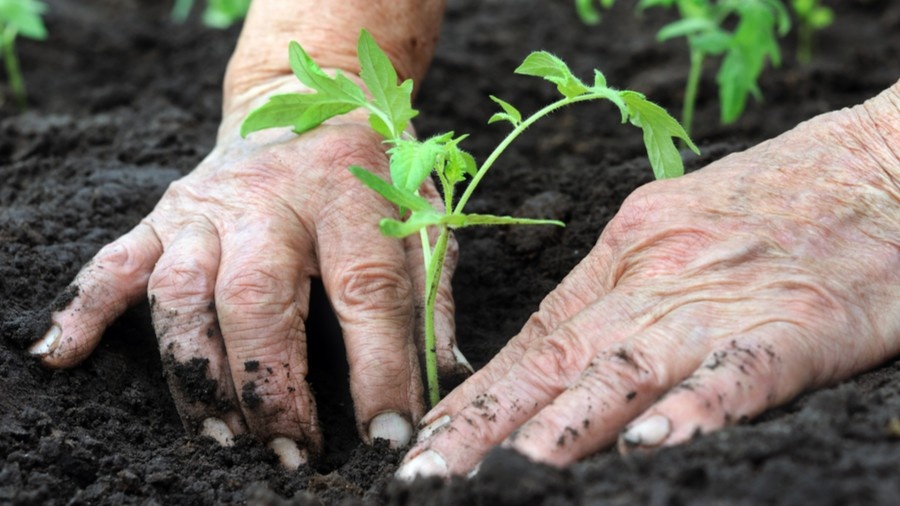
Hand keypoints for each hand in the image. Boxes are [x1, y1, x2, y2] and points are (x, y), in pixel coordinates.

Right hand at [29, 77, 467, 467]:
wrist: (312, 92)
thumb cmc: (377, 166)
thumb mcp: (425, 214)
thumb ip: (432, 293)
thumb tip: (444, 377)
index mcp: (349, 197)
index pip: (366, 290)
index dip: (379, 369)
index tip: (386, 435)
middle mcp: (272, 200)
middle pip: (258, 298)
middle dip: (270, 386)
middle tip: (290, 454)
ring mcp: (209, 206)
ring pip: (181, 291)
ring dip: (195, 372)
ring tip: (220, 437)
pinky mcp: (166, 212)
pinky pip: (117, 261)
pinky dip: (86, 309)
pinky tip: (64, 355)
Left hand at [397, 84, 899, 477]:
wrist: (877, 164)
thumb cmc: (771, 197)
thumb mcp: (669, 225)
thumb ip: (615, 286)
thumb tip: (555, 348)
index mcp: (623, 255)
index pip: (535, 338)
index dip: (477, 395)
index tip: (430, 436)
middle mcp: (655, 279)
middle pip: (556, 362)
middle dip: (487, 425)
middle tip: (430, 472)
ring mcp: (719, 303)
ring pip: (625, 372)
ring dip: (562, 429)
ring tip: (509, 473)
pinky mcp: (795, 325)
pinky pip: (736, 375)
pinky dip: (694, 411)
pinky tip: (653, 447)